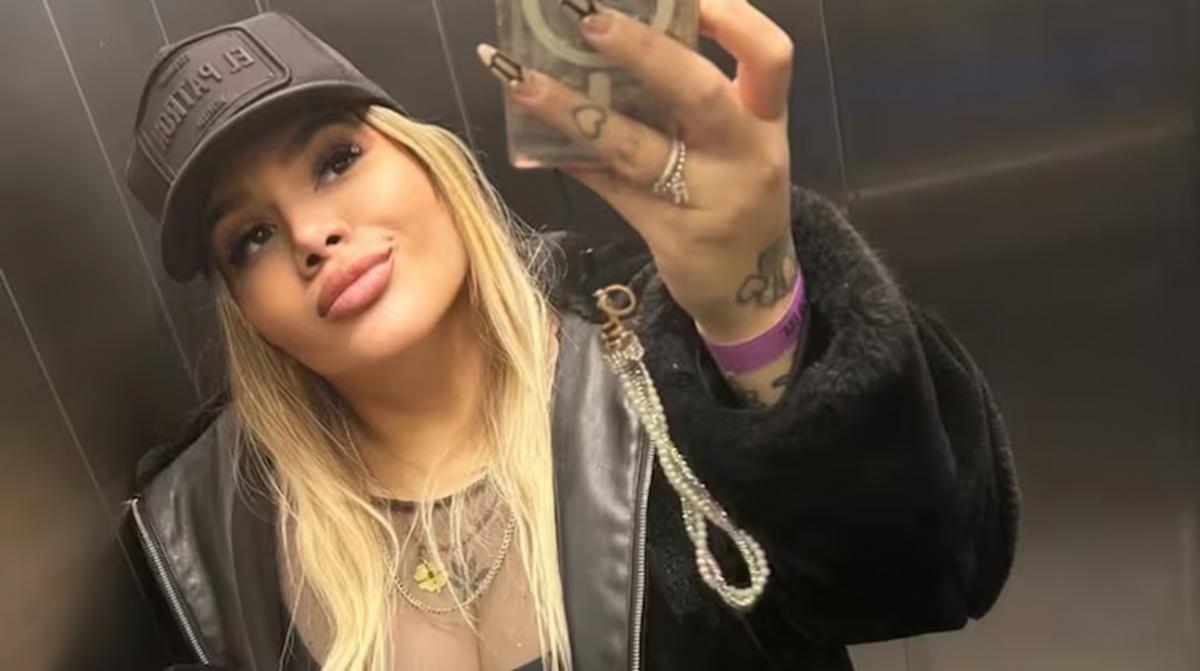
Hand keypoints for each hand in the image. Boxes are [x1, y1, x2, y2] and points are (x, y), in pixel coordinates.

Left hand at [476, 0, 797, 339]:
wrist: (751, 287)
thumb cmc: (734, 194)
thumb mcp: (735, 143)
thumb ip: (693, 97)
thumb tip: (612, 36)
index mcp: (764, 119)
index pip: (769, 56)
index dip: (734, 19)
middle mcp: (745, 156)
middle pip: (700, 95)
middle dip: (644, 51)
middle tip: (589, 19)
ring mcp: (709, 200)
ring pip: (636, 149)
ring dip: (575, 111)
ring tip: (522, 80)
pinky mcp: (672, 236)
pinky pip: (612, 189)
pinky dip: (572, 160)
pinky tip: (531, 141)